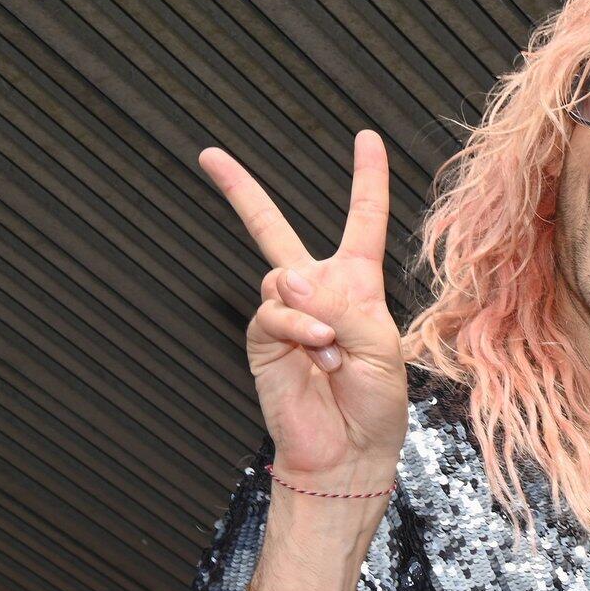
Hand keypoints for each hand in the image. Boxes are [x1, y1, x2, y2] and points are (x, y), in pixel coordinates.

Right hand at [200, 131, 406, 491]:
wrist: (349, 453)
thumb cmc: (376, 403)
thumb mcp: (380, 346)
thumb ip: (340, 305)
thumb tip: (287, 281)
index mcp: (357, 284)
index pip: (363, 220)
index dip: (368, 179)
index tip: (366, 137)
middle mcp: (317, 291)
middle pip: (271, 230)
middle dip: (240, 192)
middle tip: (209, 156)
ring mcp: (285, 316)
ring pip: (281, 279)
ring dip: (314, 314)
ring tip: (333, 351)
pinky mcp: (262, 342)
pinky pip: (271, 314)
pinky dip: (296, 329)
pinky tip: (317, 351)